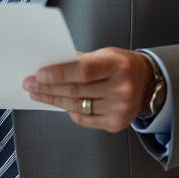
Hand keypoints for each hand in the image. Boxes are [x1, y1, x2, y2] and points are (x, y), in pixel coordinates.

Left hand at [22, 48, 155, 132]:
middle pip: (76, 90)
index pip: (83, 70)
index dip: (59, 73)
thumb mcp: (104, 54)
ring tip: (38, 94)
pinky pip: (84, 119)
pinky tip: (60, 103)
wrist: (147, 82)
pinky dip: (70, 111)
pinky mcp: (116, 123)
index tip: (39, 74)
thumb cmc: (122, 65)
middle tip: (30, 84)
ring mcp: (120, 108)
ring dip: (54, 100)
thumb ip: (80, 60)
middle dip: (48, 88)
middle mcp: (121, 88)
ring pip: (77, 106)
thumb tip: (51, 65)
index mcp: (117, 65)